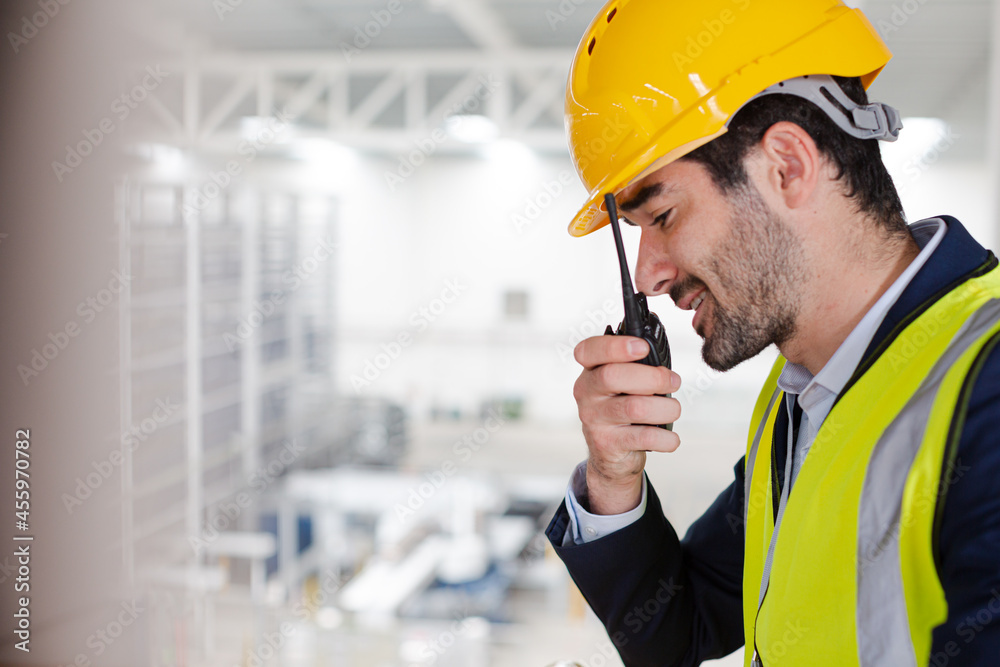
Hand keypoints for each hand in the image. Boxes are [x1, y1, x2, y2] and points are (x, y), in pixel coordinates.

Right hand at [573, 335, 681, 514]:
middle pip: (612, 376)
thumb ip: (635, 368)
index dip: (615, 346)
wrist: (610, 454)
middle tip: (673, 381)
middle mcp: (586, 393)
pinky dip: (666, 438)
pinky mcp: (607, 444)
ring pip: (634, 407)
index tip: (643, 347)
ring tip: (673, 410)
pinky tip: (671, 438)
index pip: (588, 350)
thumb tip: (664, 366)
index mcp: (590, 371)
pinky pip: (644, 437)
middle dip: (653, 377)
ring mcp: (594, 419)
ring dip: (665, 408)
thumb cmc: (623, 408)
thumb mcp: (622, 384)